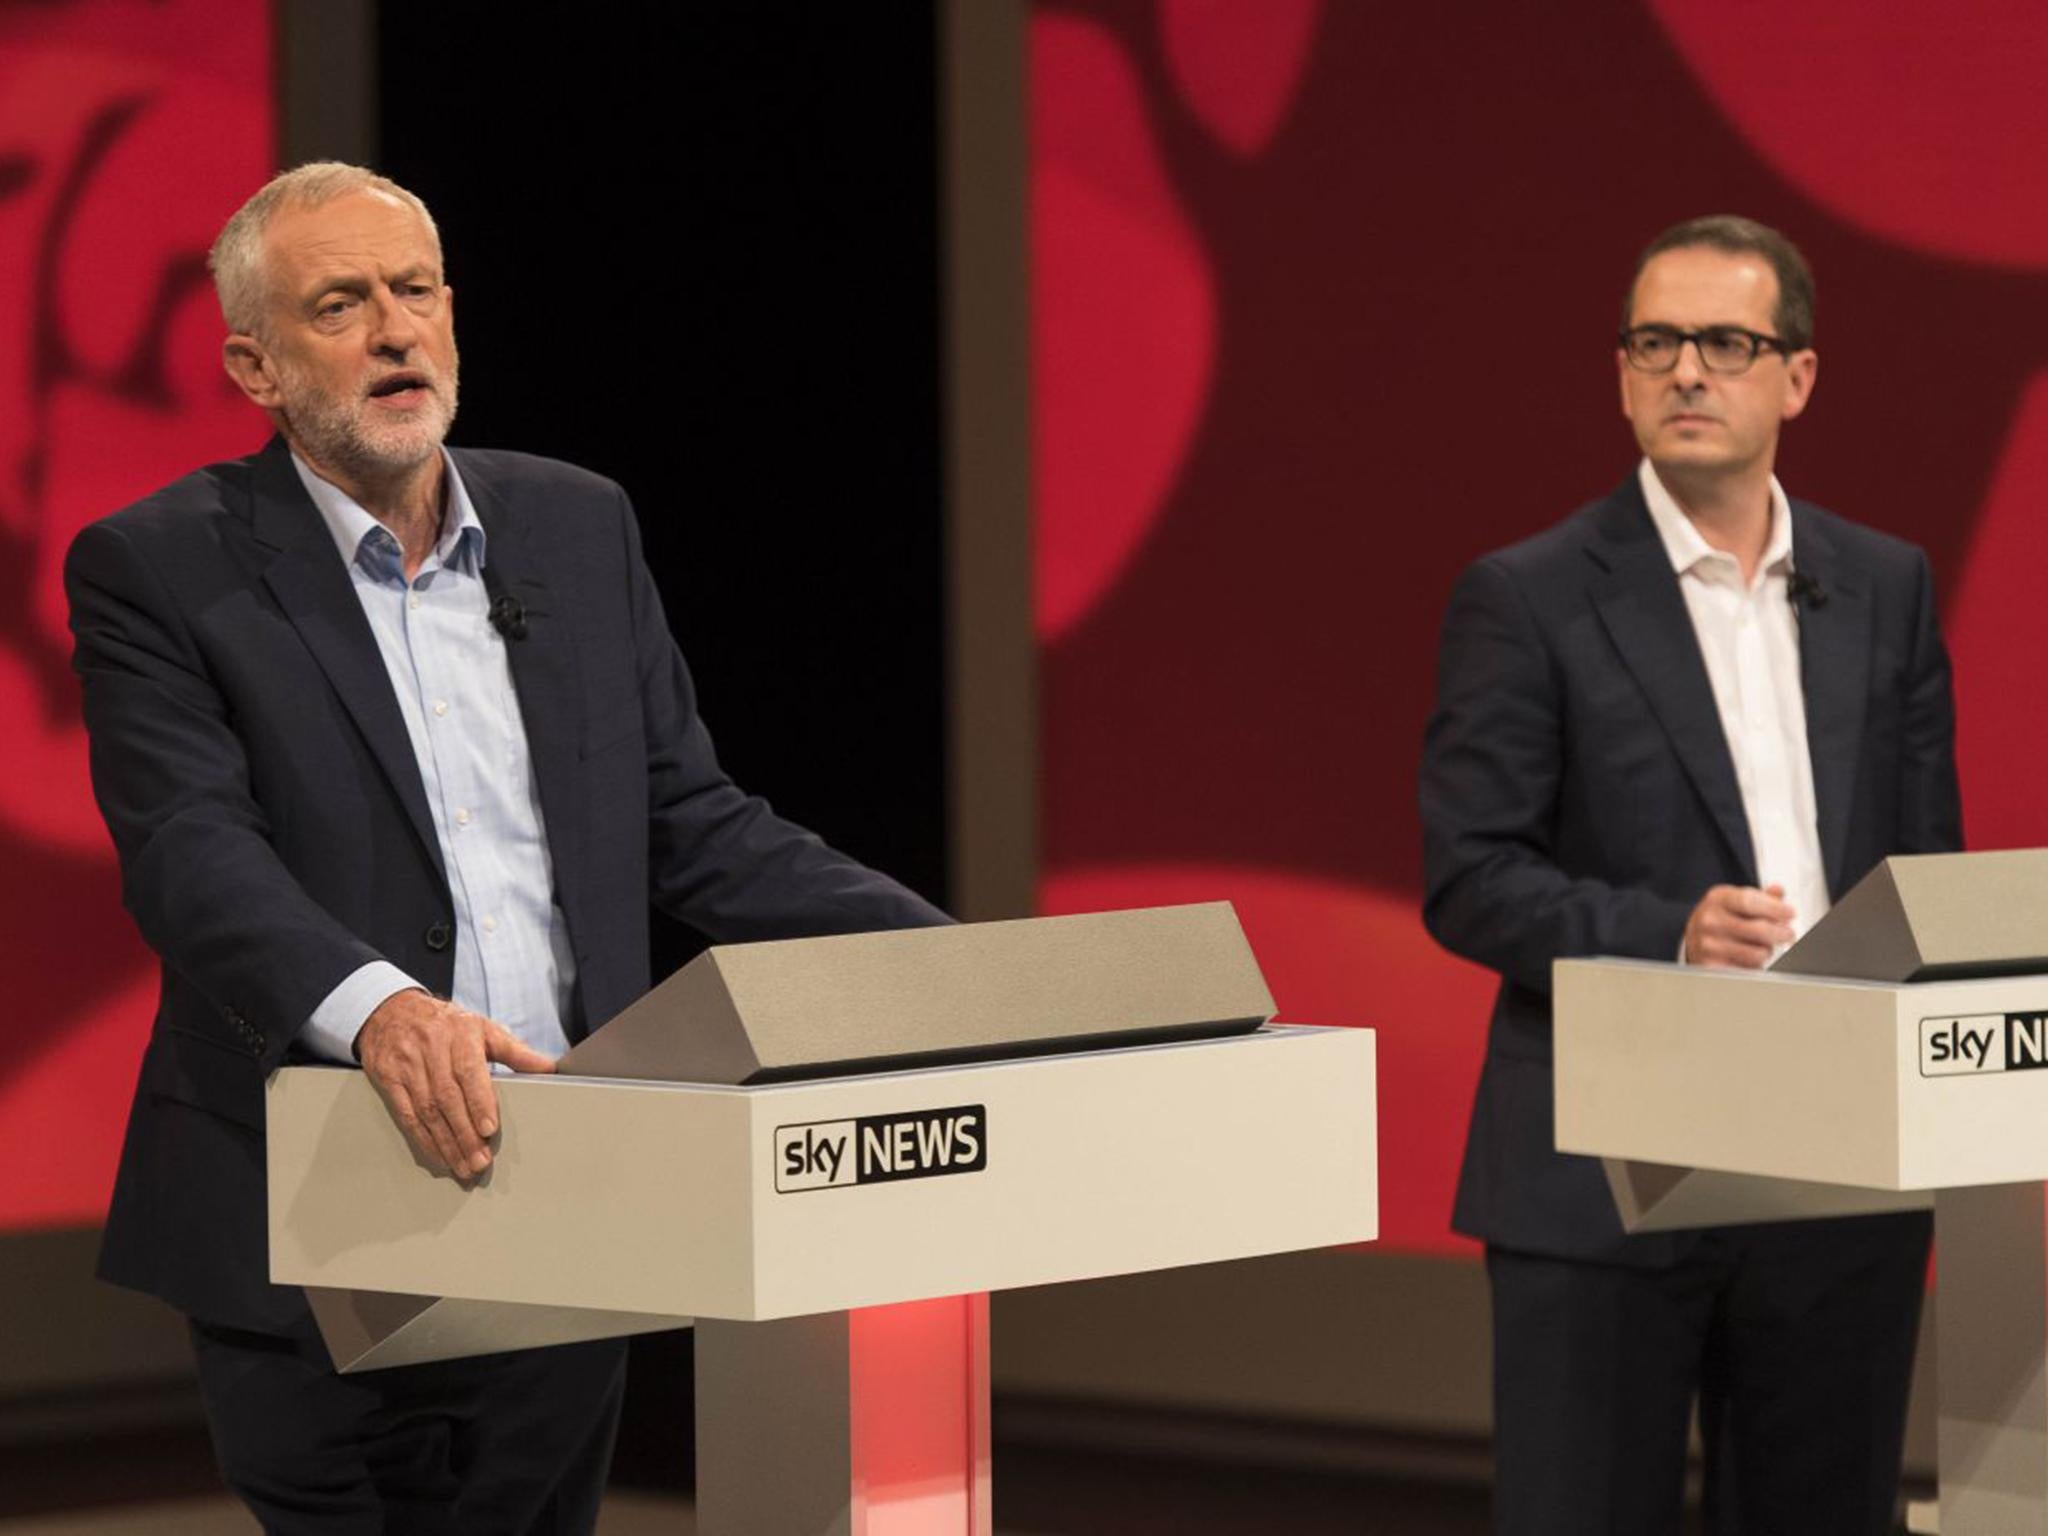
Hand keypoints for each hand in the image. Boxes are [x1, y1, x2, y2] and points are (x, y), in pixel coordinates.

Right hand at [354, 989, 556, 1179]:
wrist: (391, 1011)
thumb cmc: (446, 1023)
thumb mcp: (482, 1028)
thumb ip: (514, 1050)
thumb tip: (547, 1068)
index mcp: (459, 1034)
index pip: (468, 1071)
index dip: (479, 1102)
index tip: (489, 1129)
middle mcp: (431, 1049)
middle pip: (447, 1097)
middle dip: (464, 1133)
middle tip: (480, 1161)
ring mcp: (407, 1065)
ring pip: (427, 1111)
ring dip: (446, 1143)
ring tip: (463, 1166)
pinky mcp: (388, 1080)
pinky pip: (406, 1115)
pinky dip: (423, 1139)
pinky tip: (438, 1156)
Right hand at [1683, 883, 1794, 968]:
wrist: (1692, 937)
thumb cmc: (1720, 917)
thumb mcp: (1735, 900)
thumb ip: (1760, 896)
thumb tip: (1778, 892)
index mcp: (1717, 899)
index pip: (1750, 902)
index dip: (1775, 908)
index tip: (1790, 913)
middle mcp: (1709, 920)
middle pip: (1759, 929)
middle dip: (1781, 933)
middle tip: (1788, 934)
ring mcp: (1708, 945)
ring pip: (1758, 953)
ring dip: (1767, 951)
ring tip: (1762, 947)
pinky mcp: (1711, 966)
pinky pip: (1748, 971)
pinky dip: (1755, 967)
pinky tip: (1750, 959)